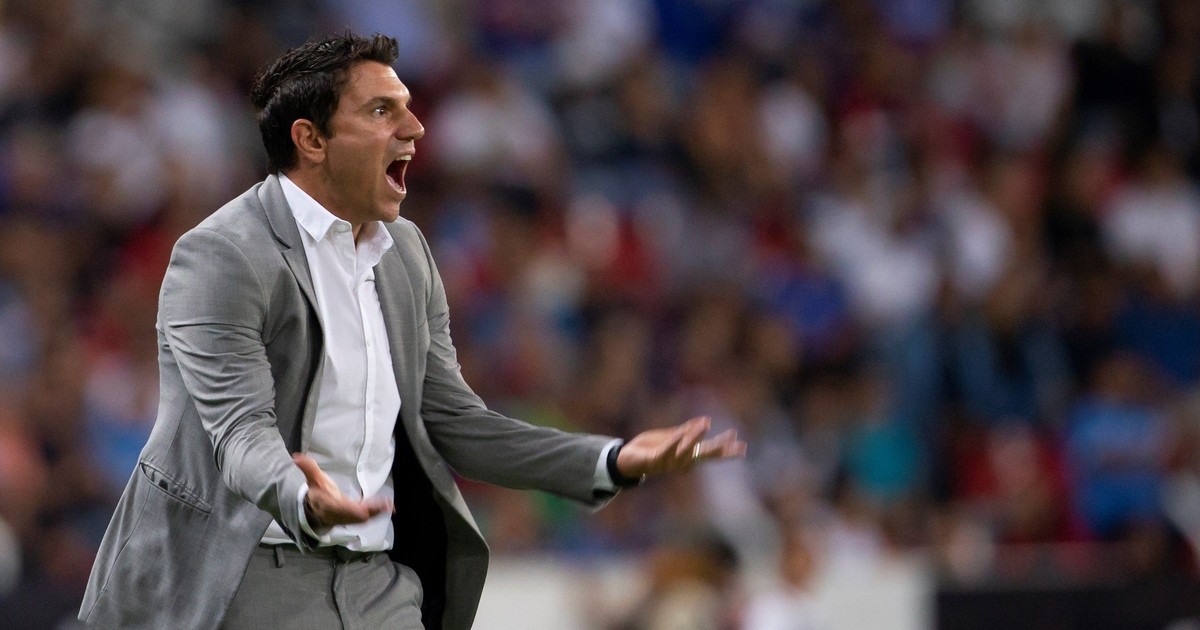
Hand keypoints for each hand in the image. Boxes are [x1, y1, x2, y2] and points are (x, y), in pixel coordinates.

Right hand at [293, 453, 393, 527]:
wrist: (315, 510)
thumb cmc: (316, 493)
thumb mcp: (313, 480)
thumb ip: (308, 468)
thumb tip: (296, 456)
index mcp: (327, 505)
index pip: (338, 508)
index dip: (348, 510)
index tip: (360, 509)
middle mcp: (338, 514)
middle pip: (354, 516)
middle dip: (367, 512)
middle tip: (383, 505)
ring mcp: (347, 517)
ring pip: (362, 518)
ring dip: (376, 513)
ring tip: (389, 506)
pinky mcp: (355, 517)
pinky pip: (367, 516)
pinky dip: (378, 512)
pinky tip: (390, 507)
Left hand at [615, 416, 746, 478]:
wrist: (628, 460)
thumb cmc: (651, 449)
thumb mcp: (671, 437)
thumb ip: (687, 430)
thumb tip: (705, 421)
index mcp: (687, 456)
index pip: (711, 452)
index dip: (726, 449)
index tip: (742, 446)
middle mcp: (682, 462)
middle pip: (704, 455)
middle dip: (720, 448)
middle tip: (735, 442)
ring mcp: (670, 462)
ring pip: (686, 450)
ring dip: (696, 437)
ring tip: (706, 423)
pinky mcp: (655, 459)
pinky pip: (667, 450)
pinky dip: (674, 442)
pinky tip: (680, 434)